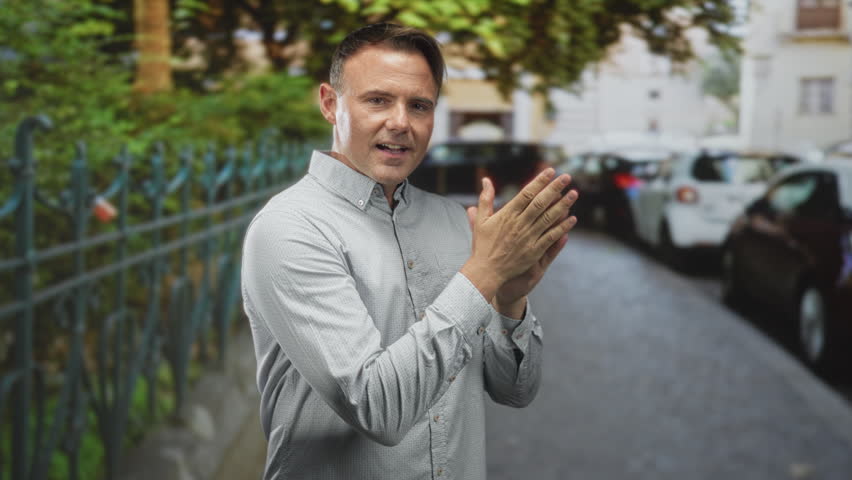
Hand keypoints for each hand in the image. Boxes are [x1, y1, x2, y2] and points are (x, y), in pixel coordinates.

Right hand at [460, 169, 577, 301]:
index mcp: (507, 214)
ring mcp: (528, 238)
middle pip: (541, 202)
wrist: (486, 271)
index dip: (539, 181)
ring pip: (549, 218)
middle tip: (567, 177)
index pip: (526, 193)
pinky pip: (551, 237)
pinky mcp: (534, 251)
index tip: (550, 171)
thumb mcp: (481, 220)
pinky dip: (562, 228)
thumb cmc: (483, 245)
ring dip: (563, 205)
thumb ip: (485, 199)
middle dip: (555, 188)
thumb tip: (486, 179)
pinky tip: (572, 219)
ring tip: (574, 193)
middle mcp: (519, 224)